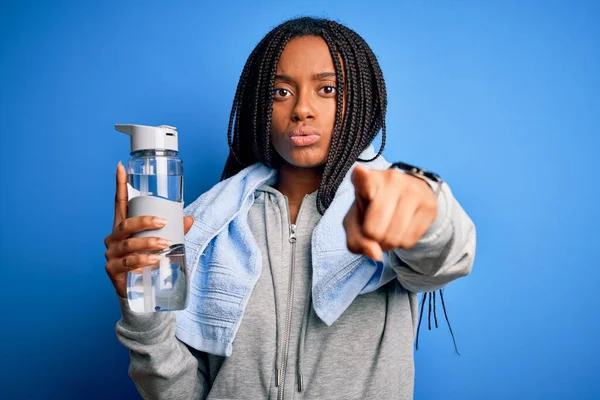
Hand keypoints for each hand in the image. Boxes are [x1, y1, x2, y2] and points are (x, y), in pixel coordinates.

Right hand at [104, 162, 193, 297]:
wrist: (140, 293)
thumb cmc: (148, 262)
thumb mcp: (161, 243)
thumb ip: (175, 231)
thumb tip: (190, 218)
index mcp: (124, 227)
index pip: (120, 202)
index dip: (120, 184)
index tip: (121, 166)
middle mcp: (113, 238)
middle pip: (125, 224)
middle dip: (144, 221)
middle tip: (162, 223)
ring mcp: (111, 254)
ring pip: (128, 244)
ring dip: (147, 243)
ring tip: (163, 245)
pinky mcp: (113, 271)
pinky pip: (127, 263)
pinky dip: (142, 261)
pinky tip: (153, 262)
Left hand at [343, 164, 437, 260]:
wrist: (407, 198)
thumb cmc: (372, 210)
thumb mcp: (355, 223)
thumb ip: (356, 240)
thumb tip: (375, 254)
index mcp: (366, 179)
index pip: (361, 177)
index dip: (360, 176)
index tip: (360, 171)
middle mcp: (391, 179)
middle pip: (373, 230)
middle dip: (373, 240)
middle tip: (375, 230)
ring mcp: (413, 190)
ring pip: (394, 238)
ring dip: (388, 244)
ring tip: (388, 230)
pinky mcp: (429, 205)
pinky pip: (410, 240)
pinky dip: (403, 243)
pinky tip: (402, 229)